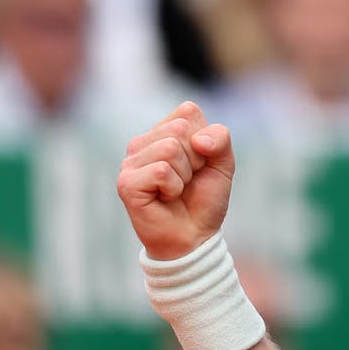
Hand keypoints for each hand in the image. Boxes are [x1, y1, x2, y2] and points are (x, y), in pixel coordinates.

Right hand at [117, 101, 234, 259]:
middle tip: (187, 181)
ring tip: (176, 191)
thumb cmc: (203, 201)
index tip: (199, 164)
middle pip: (179, 128)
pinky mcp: (126, 183)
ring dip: (184, 176)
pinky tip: (165, 199)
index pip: (187, 111)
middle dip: (195, 159)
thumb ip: (220, 138)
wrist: (195, 238)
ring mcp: (131, 162)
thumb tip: (198, 139)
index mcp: (162, 132)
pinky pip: (161, 170)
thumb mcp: (222, 164)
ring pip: (170, 148)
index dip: (205, 140)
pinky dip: (173, 188)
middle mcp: (142, 143)